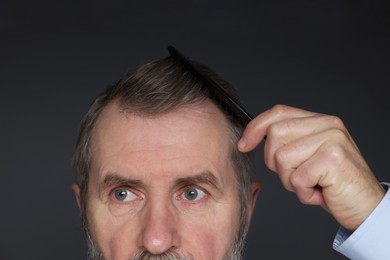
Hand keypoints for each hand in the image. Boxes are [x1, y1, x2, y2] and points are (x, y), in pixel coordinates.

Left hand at [238, 104, 384, 229]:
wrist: (365, 206)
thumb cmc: (333, 183)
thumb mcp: (308, 156)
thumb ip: (289, 141)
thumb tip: (254, 136)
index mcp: (320, 121)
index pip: (278, 112)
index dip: (255, 127)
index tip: (244, 144)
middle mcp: (328, 125)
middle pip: (275, 134)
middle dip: (275, 162)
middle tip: (297, 175)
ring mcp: (332, 140)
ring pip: (282, 158)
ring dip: (291, 181)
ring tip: (311, 184)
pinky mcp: (332, 159)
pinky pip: (296, 178)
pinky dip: (303, 193)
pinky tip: (319, 193)